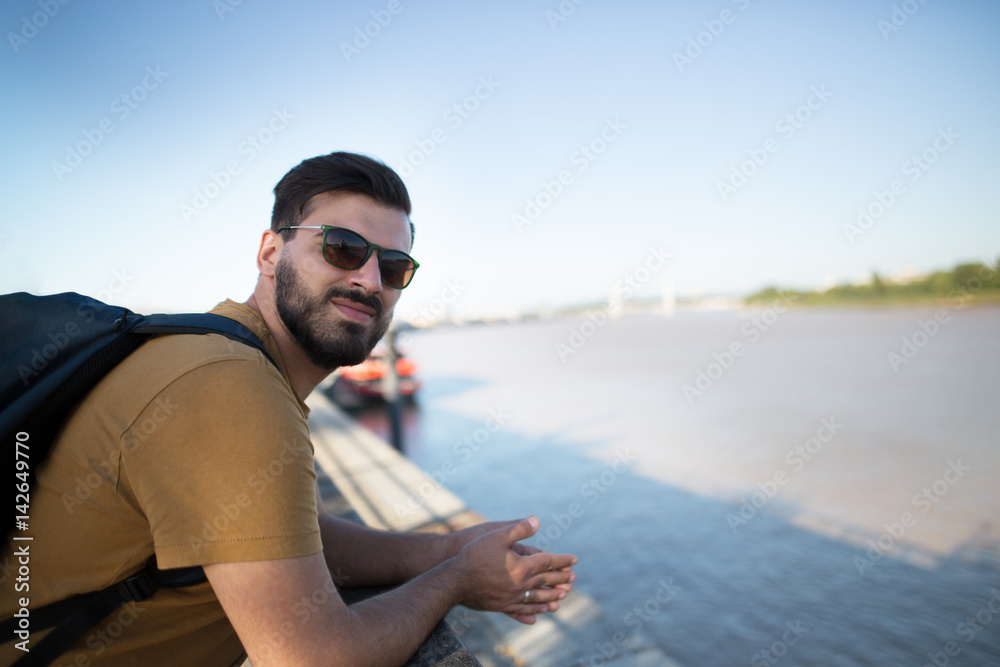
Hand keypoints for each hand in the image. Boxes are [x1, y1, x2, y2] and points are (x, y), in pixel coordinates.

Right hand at [451, 517, 576, 624]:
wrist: (454, 580)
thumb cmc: (474, 554)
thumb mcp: (496, 535)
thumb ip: (518, 528)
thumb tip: (537, 520)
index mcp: (522, 566)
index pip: (547, 562)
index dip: (562, 560)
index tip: (574, 560)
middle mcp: (520, 584)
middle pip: (546, 581)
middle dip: (561, 579)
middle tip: (573, 578)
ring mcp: (511, 597)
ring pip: (537, 598)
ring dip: (552, 596)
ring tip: (563, 597)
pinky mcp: (501, 606)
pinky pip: (523, 610)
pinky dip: (535, 610)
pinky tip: (539, 614)